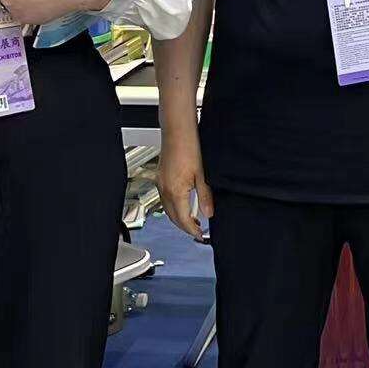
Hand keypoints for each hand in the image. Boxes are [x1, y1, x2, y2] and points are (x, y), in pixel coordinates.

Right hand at [157, 125, 213, 240]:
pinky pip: (165, 199)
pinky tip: (183, 204)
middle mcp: (164, 190)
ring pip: (167, 209)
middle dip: (184, 227)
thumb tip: (208, 214)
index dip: (192, 230)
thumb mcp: (202, 175)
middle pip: (173, 217)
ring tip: (192, 221)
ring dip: (178, 218)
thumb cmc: (189, 148)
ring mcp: (160, 184)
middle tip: (197, 231)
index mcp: (175, 191)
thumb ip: (205, 197)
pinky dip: (174, 207)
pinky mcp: (160, 178)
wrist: (177, 131)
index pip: (183, 219)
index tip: (200, 235)